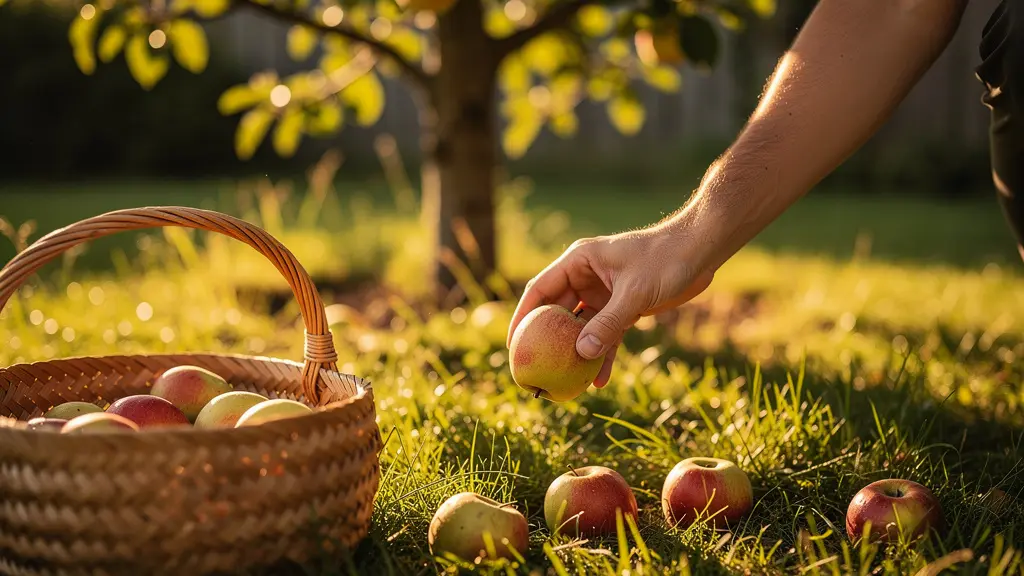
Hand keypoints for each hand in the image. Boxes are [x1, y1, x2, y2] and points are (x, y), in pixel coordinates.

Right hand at [506, 228, 714, 387]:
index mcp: (578, 262)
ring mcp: (604, 293)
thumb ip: (609, 322)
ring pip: (582, 328)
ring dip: (578, 354)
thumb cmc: (666, 259)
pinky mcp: (622, 306)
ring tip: (569, 383)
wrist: (700, 251)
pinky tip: (601, 379)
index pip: (540, 291)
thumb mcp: (635, 291)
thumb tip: (582, 353)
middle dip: (548, 342)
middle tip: (536, 371)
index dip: (523, 318)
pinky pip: (606, 334)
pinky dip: (604, 354)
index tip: (514, 346)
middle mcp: (586, 277)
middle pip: (558, 313)